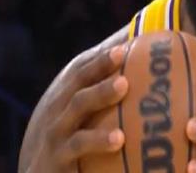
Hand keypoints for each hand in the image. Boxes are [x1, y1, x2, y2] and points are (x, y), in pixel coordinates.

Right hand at [20, 45, 128, 172]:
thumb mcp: (81, 111)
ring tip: (124, 84)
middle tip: (122, 52)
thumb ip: (104, 88)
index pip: (84, 64)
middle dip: (101, 62)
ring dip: (101, 91)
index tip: (125, 39)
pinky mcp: (58, 155)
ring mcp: (57, 128)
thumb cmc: (70, 134)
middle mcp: (59, 104)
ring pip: (79, 105)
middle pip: (80, 77)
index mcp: (67, 91)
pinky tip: (120, 138)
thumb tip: (138, 56)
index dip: (103, 51)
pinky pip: (79, 145)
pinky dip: (98, 140)